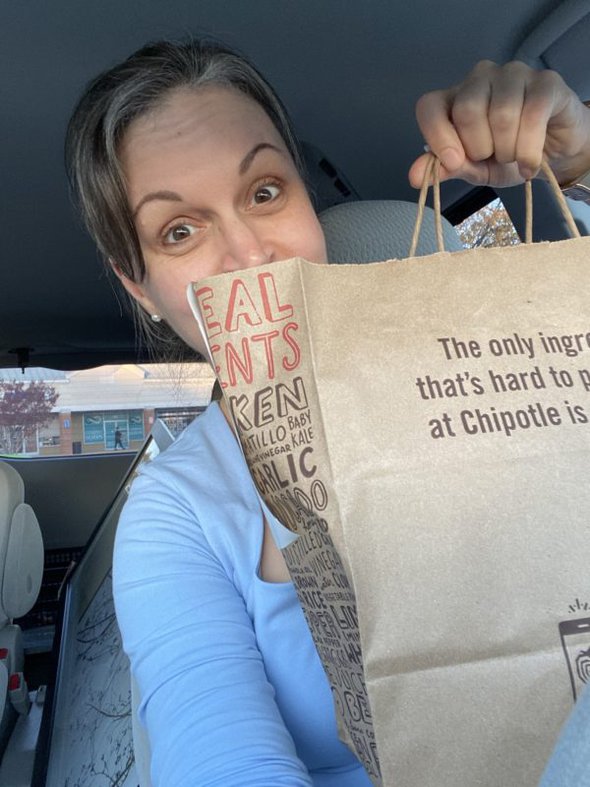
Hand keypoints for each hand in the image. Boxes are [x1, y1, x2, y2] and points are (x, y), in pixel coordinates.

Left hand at [409, 60, 589, 189]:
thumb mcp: (473, 169)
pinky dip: (529, 149)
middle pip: (467, 111)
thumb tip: (414, 177)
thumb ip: (445, 168)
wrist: (553, 154)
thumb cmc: (508, 156)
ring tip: (514, 155)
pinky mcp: (545, 81)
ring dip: (508, 150)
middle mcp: (479, 79)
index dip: (437, 136)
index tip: (454, 161)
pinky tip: (531, 163)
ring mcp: (512, 75)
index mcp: (454, 99)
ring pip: (501, 114)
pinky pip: (532, 115)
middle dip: (480, 148)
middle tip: (493, 156)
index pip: (429, 107)